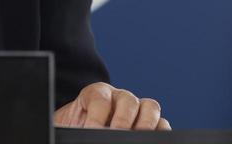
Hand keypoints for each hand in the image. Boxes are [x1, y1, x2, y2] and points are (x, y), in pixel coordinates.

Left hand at [53, 82, 169, 129]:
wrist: (83, 130)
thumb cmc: (75, 127)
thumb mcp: (68, 125)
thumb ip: (72, 126)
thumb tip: (81, 130)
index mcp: (96, 93)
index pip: (99, 99)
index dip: (96, 117)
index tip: (92, 132)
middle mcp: (119, 97)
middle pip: (128, 99)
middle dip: (123, 121)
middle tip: (116, 135)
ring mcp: (137, 108)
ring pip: (150, 107)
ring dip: (146, 125)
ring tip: (136, 139)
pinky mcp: (151, 123)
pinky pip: (163, 123)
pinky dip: (160, 132)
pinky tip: (150, 141)